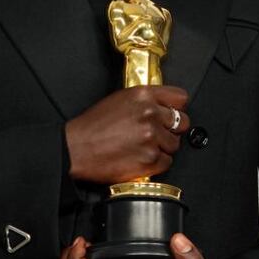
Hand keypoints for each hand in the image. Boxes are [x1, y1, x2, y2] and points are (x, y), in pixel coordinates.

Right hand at [65, 86, 189, 183]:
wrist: (76, 148)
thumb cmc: (92, 126)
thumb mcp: (119, 99)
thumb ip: (145, 100)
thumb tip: (163, 107)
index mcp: (143, 95)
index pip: (180, 98)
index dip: (177, 108)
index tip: (172, 114)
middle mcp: (150, 114)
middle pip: (182, 122)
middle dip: (171, 130)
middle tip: (157, 134)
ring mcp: (151, 137)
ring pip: (174, 144)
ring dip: (162, 148)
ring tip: (142, 147)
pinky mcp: (150, 159)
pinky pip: (167, 162)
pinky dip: (156, 163)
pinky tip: (140, 158)